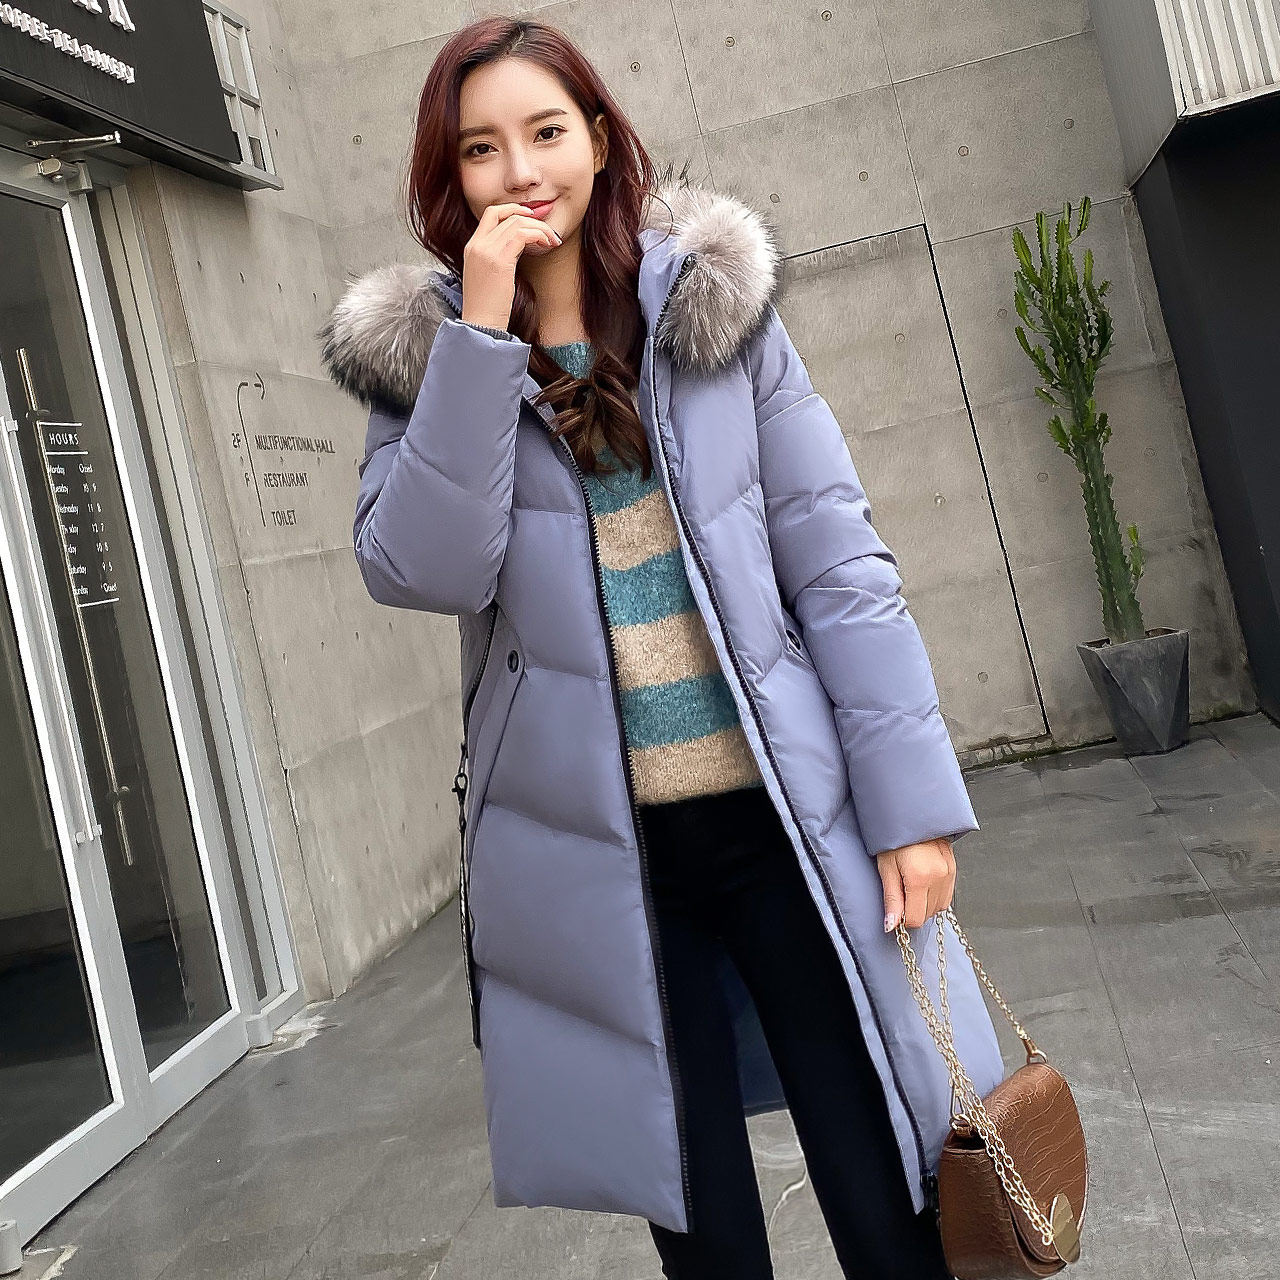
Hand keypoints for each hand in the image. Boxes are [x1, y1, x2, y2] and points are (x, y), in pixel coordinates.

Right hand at [461, 201, 562, 330]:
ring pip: (517, 222)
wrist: (481, 324)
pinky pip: (522, 235)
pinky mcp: (499, 261)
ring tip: (552, 240)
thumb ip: (498, 257)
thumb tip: (519, 246)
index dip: (512, 210)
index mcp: (472, 247)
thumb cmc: (488, 307)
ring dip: (540, 228)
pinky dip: (539, 235)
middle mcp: (476, 245)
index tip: (531, 217)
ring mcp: (486, 251)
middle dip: (532, 218)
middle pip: (506, 215)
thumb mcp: (488, 276)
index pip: (491, 214)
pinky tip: (547, 245)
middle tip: (548, 231)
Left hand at [876, 837, 955, 931]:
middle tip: (901, 891)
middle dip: (912, 910)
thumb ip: (891, 899)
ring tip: (911, 884)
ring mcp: (949, 874)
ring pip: (938, 907)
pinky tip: (923, 882)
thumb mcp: (886, 868)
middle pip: (927, 914)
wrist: (913, 815)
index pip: (915, 918)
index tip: (895, 907)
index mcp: (919, 877)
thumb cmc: (895, 839)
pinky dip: (934, 896)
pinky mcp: (954, 870)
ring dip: (924, 904)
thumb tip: (891, 925)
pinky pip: (946, 896)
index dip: (902, 918)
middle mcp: (939, 877)